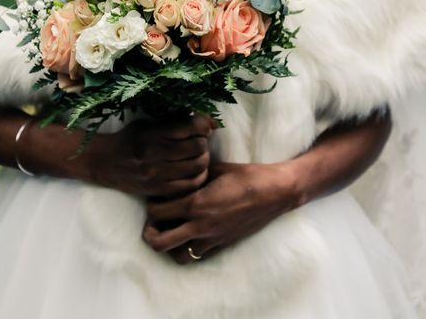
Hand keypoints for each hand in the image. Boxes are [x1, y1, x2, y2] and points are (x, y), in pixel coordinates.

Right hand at [87, 115, 214, 197]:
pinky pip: (190, 185)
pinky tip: (194, 171)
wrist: (104, 162)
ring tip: (197, 155)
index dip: (204, 125)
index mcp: (152, 133)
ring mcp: (156, 174)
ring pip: (198, 166)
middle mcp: (154, 153)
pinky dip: (199, 176)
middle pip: (198, 147)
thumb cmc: (129, 139)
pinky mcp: (157, 190)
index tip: (202, 127)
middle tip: (199, 141)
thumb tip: (211, 122)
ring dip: (203, 159)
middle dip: (203, 142)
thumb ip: (176, 122)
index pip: (191, 127)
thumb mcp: (148, 124)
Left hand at [142, 161, 302, 263]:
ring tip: (171, 232)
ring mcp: (212, 239)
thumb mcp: (214, 169)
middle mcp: (200, 226)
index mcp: (196, 204)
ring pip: (178, 256)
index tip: (155, 197)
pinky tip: (191, 235)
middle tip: (153, 221)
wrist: (275, 192)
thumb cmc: (246, 176)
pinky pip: (198, 256)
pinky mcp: (223, 244)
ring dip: (170, 246)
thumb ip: (192, 176)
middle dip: (150, 232)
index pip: (156, 212)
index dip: (151, 204)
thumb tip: (177, 174)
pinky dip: (189, 249)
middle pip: (159, 242)